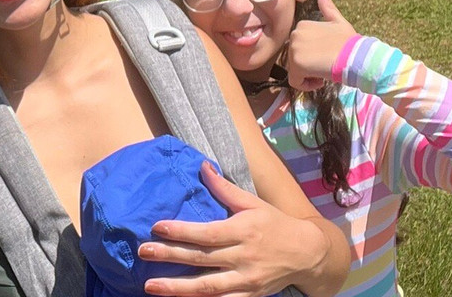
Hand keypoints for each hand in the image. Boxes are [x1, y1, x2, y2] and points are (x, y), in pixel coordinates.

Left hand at [139, 162, 313, 296]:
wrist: (308, 254)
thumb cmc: (275, 223)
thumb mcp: (252, 202)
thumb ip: (224, 188)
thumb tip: (202, 166)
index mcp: (242, 231)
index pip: (206, 233)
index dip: (181, 231)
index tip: (157, 228)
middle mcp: (243, 257)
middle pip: (201, 259)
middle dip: (170, 257)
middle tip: (143, 253)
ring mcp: (247, 281)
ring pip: (208, 288)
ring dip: (178, 289)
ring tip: (150, 286)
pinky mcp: (250, 296)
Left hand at [286, 0, 357, 91]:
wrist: (359, 58)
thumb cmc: (351, 43)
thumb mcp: (339, 22)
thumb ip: (328, 7)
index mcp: (303, 25)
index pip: (302, 47)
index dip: (315, 55)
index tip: (330, 55)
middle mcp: (295, 34)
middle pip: (297, 59)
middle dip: (311, 65)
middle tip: (329, 63)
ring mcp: (294, 49)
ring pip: (296, 71)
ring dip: (310, 75)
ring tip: (326, 70)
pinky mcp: (296, 64)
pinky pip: (295, 82)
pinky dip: (307, 85)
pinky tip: (321, 80)